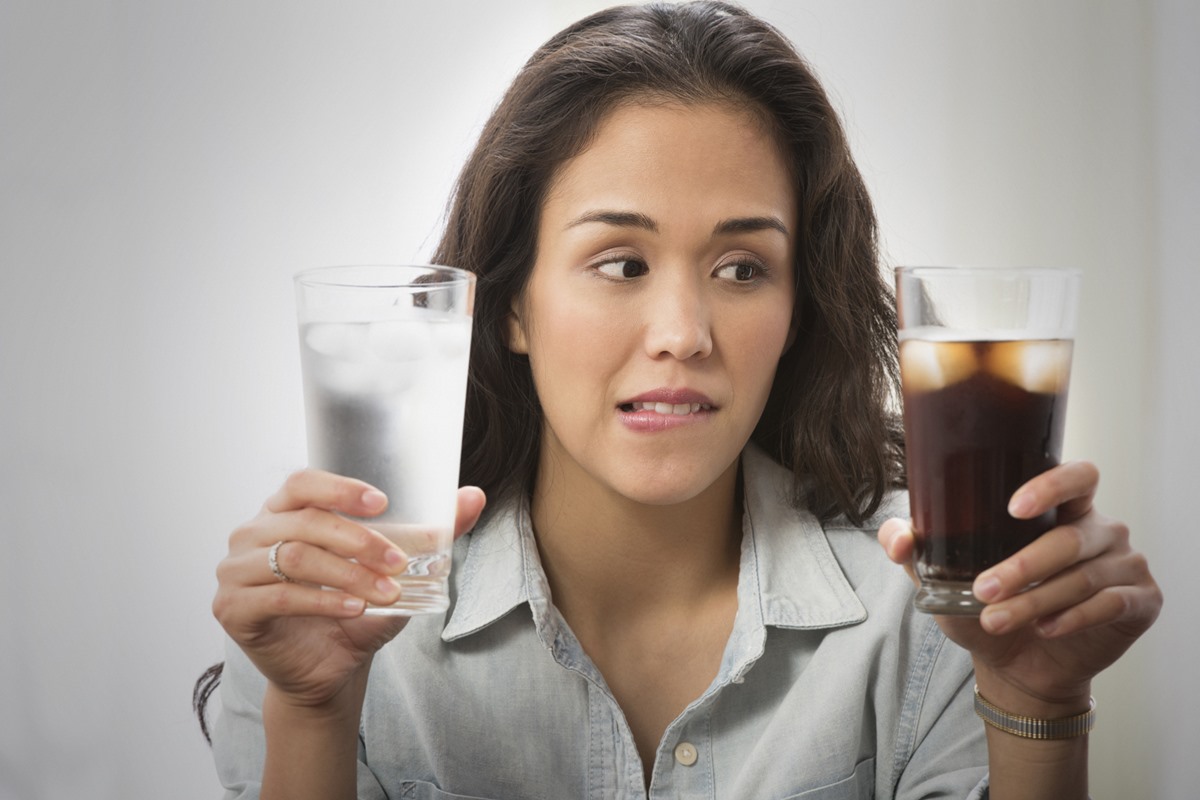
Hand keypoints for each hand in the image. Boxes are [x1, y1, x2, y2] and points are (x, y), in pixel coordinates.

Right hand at [212, 470, 485, 709]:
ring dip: (348, 573)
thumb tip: (475, 496)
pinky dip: (323, 600)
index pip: (303, 482)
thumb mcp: (395, 569)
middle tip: (399, 561)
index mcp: (282, 511)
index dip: (340, 488)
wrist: (330, 670)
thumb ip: (432, 532)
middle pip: (305, 521)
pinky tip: (354, 608)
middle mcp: (252, 534)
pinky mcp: (232, 608)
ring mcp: (235, 570)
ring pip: (295, 557)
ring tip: (385, 591)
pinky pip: (279, 597)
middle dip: (359, 541)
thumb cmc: (355, 610)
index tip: (382, 502)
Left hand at [879, 461, 1160, 706]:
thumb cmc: (987, 605)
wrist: (1018, 665)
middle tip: (983, 589)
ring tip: (996, 619)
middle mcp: (1098, 528)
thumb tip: (897, 539)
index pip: (1076, 476)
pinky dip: (1073, 617)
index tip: (1014, 507)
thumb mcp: (942, 576)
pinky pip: (1110, 604)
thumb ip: (914, 549)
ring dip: (1035, 600)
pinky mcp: (1141, 600)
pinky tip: (1046, 627)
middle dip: (1023, 566)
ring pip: (1082, 576)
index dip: (1051, 485)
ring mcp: (1124, 563)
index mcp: (1061, 508)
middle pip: (1069, 537)